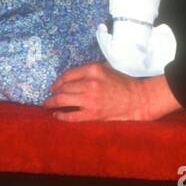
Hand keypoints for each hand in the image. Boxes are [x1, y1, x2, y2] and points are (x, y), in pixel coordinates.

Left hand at [44, 64, 180, 121]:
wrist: (137, 99)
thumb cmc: (123, 83)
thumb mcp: (106, 69)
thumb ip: (90, 71)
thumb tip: (72, 77)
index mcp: (93, 70)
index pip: (67, 75)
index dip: (57, 81)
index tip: (54, 86)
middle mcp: (89, 83)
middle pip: (62, 88)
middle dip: (53, 93)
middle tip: (49, 97)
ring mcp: (90, 100)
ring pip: (62, 100)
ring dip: (52, 103)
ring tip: (48, 105)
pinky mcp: (92, 114)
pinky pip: (71, 116)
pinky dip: (61, 116)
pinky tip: (56, 115)